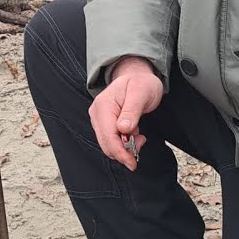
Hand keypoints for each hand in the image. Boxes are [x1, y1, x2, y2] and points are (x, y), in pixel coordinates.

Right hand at [88, 56, 160, 170]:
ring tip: (139, 135)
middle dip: (124, 151)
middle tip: (142, 142)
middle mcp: (97, 113)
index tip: (133, 163)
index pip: (108, 136)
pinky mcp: (103, 123)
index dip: (120, 152)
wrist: (137, 76)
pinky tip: (133, 133)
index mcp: (104, 105)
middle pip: (106, 144)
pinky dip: (123, 143)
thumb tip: (123, 129)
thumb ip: (132, 111)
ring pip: (108, 144)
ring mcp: (99, 118)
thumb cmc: (141, 82)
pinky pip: (111, 140)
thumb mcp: (141, 93)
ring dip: (124, 147)